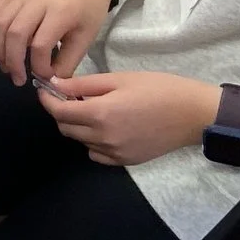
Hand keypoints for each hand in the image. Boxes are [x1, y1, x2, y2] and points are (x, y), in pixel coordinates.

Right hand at [0, 0, 115, 86]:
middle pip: (14, 34)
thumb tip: (48, 83)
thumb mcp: (85, 38)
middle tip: (18, 79)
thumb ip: (67, 63)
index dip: (38, 66)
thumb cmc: (87, 10)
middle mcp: (37, 0)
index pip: (40, 45)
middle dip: (13, 62)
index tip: (44, 77)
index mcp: (61, 11)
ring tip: (7, 66)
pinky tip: (0, 46)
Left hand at [38, 71, 219, 166]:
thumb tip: (55, 85)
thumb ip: (83, 84)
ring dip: (79, 125)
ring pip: (81, 141)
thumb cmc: (159, 89)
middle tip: (72, 96)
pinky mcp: (126, 161)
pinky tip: (107, 127)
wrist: (193, 113)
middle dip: (62, 112)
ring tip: (94, 108)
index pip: (59, 112)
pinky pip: (97, 154)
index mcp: (100, 115)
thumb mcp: (119, 79)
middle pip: (66, 128)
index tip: (45, 90)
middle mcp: (103, 138)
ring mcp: (115, 153)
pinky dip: (93, 141)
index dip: (47, 100)